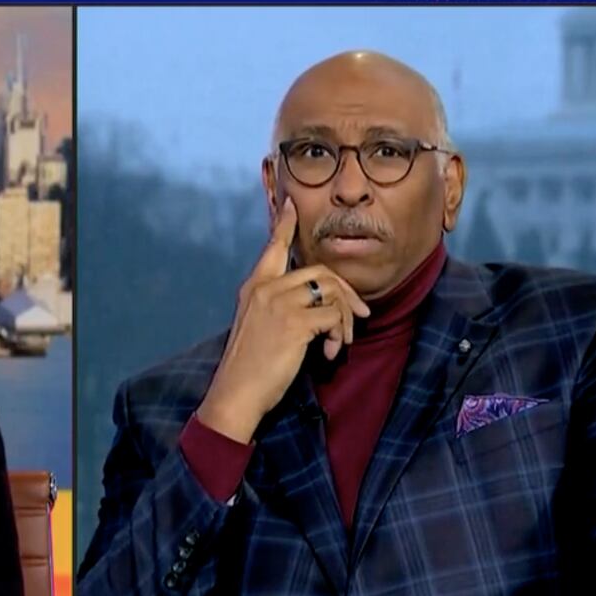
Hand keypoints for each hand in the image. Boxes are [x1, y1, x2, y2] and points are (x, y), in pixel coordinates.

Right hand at [196, 197, 370, 442]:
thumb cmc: (248, 366)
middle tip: (359, 316)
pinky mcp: (294, 322)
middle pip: (321, 271)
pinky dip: (339, 335)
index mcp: (254, 288)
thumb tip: (316, 303)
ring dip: (345, 319)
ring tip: (340, 342)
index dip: (284, 225)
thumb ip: (277, 307)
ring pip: (332, 293)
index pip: (273, 247)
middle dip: (347, 294)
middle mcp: (265, 289)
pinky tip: (328, 353)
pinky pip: (333, 317)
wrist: (236, 392)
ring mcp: (279, 304)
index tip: (291, 203)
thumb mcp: (257, 327)